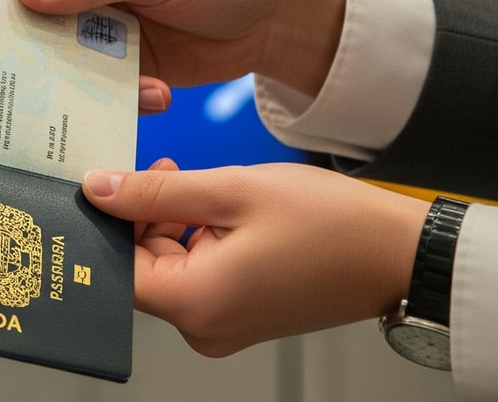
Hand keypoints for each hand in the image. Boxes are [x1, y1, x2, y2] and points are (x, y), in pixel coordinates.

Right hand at [0, 0, 346, 110]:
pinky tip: (155, 93)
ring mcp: (93, 23)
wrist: (278, 16)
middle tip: (26, 79)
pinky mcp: (116, 61)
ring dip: (76, 79)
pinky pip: (92, 84)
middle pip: (20, 17)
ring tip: (113, 88)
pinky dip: (116, 95)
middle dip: (25, 48)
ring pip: (53, 58)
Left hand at [83, 159, 426, 355]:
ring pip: (166, 266)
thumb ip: (155, 192)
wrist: (399, 253)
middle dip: (143, 215)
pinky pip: (195, 275)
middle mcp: (204, 327)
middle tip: (166, 170)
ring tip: (202, 186)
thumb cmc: (330, 224)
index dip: (108, 220)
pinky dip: (196, 239)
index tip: (110, 181)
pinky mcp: (239, 315)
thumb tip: (97, 189)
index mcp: (195, 304)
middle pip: (139, 266)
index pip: (115, 267)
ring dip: (172, 222)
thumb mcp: (231, 190)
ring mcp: (223, 325)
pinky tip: (218, 209)